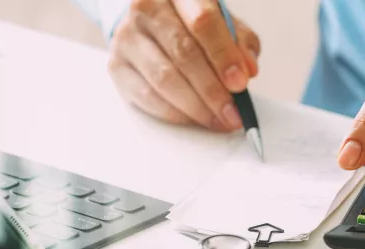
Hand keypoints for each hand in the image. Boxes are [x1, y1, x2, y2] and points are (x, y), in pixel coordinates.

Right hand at [108, 0, 259, 131]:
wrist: (147, 23)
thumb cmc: (188, 23)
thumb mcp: (221, 22)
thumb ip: (239, 41)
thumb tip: (248, 70)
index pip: (203, 22)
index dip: (223, 56)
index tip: (240, 84)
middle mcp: (146, 9)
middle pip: (183, 53)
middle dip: (213, 90)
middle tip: (232, 114)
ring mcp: (128, 38)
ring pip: (165, 79)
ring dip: (196, 107)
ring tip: (218, 121)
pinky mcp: (117, 67)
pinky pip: (148, 97)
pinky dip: (176, 113)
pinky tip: (194, 119)